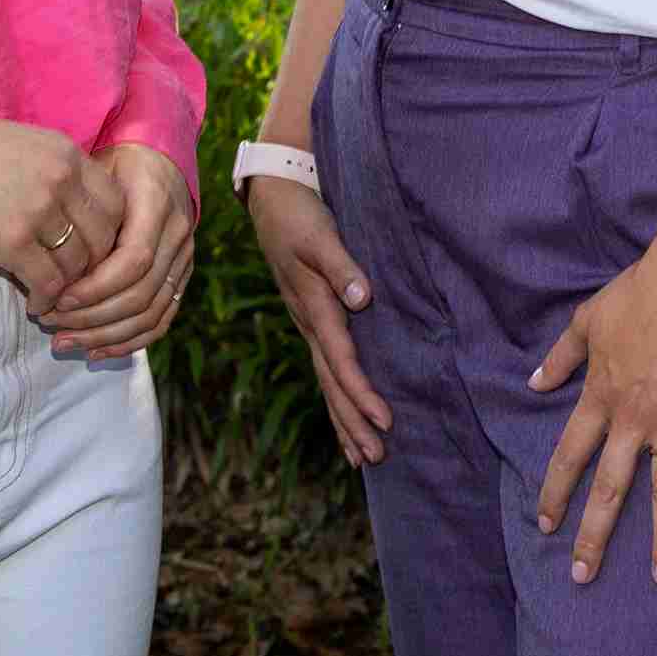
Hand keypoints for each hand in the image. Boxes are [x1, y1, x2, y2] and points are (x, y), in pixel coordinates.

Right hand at [0, 115, 123, 313]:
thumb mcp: (25, 145)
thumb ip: (58, 172)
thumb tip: (80, 212)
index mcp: (67, 154)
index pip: (116, 203)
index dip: (110, 234)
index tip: (93, 251)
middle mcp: (61, 181)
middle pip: (104, 238)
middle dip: (95, 267)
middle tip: (78, 282)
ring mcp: (38, 211)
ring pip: (78, 264)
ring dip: (70, 288)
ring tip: (55, 297)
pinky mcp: (11, 242)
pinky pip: (48, 282)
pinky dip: (46, 299)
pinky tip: (36, 305)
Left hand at [39, 144, 196, 358]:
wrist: (157, 160)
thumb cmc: (114, 166)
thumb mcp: (96, 173)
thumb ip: (83, 212)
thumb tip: (49, 261)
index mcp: (157, 204)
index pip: (132, 261)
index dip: (95, 287)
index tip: (57, 298)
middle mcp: (177, 235)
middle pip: (141, 294)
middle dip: (92, 317)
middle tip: (51, 324)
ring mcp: (184, 259)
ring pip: (151, 313)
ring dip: (105, 335)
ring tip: (65, 341)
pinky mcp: (182, 277)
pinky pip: (162, 320)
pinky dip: (130, 342)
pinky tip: (97, 351)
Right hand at [244, 165, 391, 465]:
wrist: (272, 197)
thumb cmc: (299, 214)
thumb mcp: (320, 234)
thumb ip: (341, 265)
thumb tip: (362, 298)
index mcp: (315, 307)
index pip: (342, 361)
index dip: (363, 394)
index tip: (384, 422)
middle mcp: (310, 323)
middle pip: (333, 384)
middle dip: (352, 423)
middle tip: (375, 459)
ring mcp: (308, 324)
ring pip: (327, 382)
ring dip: (344, 420)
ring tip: (362, 457)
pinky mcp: (313, 318)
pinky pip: (326, 367)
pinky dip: (337, 397)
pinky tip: (346, 419)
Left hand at [525, 245, 656, 587]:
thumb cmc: (637, 295)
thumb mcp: (586, 321)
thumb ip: (560, 358)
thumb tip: (534, 384)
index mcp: (600, 398)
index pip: (570, 456)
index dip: (555, 493)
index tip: (545, 526)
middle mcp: (633, 420)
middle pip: (610, 488)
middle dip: (594, 536)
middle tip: (583, 577)